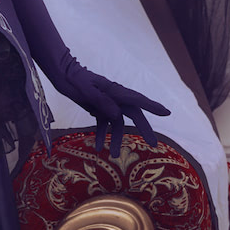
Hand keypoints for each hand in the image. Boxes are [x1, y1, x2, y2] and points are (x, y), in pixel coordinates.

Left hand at [50, 55, 170, 156]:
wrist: (62, 73)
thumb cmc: (74, 79)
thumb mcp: (86, 90)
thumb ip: (101, 101)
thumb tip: (117, 115)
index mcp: (115, 91)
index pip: (137, 99)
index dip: (153, 107)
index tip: (167, 113)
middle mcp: (115, 97)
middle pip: (133, 114)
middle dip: (143, 129)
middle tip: (153, 144)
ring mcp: (107, 103)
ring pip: (117, 123)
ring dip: (116, 139)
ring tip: (114, 156)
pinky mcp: (98, 108)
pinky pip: (104, 124)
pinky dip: (102, 135)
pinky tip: (97, 148)